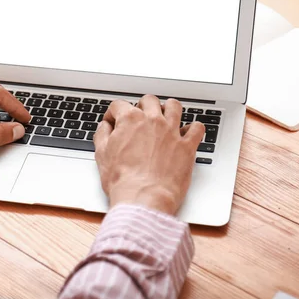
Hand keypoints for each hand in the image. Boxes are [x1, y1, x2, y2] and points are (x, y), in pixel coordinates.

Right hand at [93, 96, 204, 214]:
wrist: (143, 198)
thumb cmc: (123, 180)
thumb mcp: (102, 155)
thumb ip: (102, 135)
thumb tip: (105, 127)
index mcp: (130, 120)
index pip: (119, 105)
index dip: (113, 113)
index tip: (113, 122)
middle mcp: (152, 121)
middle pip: (149, 100)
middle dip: (142, 106)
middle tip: (139, 118)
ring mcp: (171, 132)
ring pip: (174, 106)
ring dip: (168, 108)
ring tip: (165, 117)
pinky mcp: (187, 146)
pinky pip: (197, 128)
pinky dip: (194, 128)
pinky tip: (188, 132)